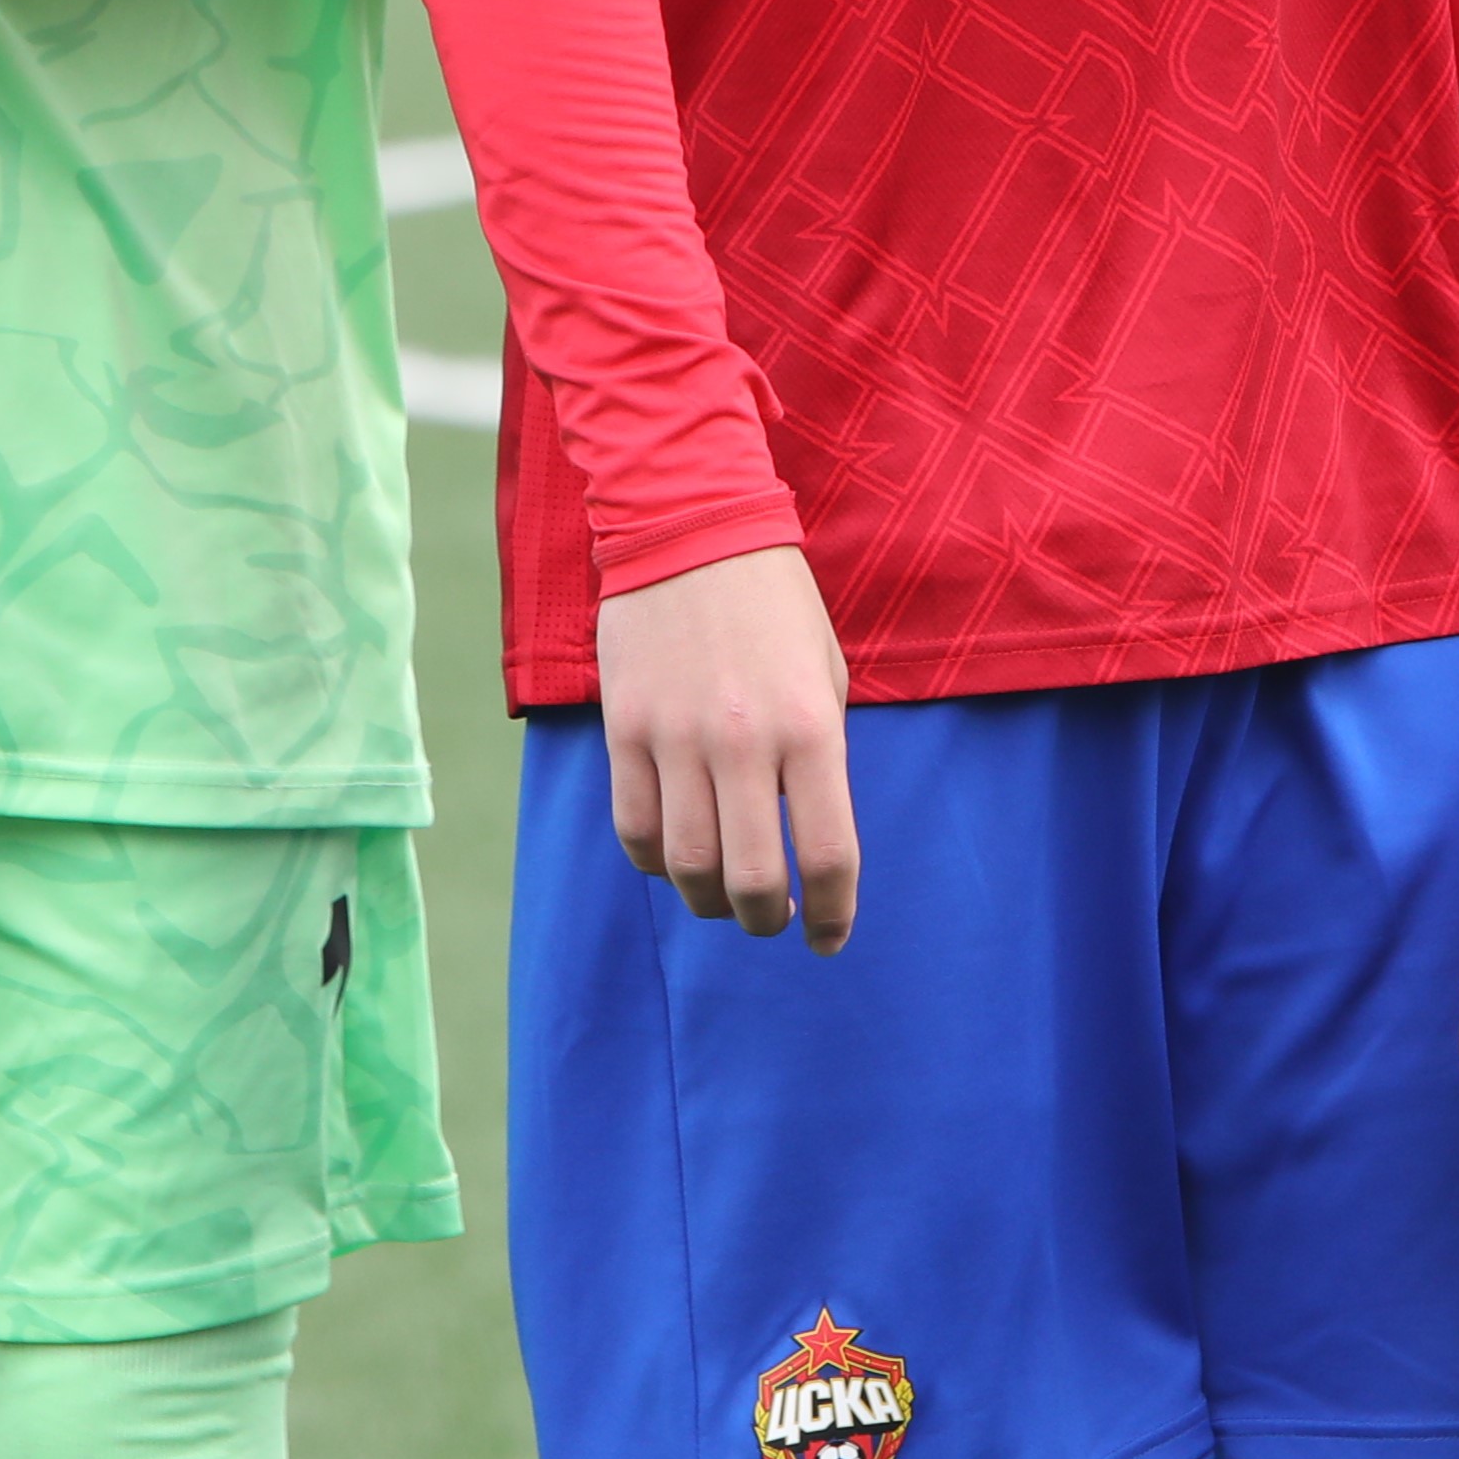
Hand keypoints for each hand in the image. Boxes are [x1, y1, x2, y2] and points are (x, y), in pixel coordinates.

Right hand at [596, 545, 858, 953]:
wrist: (689, 521)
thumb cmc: (773, 600)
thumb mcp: (824, 671)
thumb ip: (818, 752)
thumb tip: (804, 831)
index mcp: (809, 724)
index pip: (828, 855)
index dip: (833, 915)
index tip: (829, 936)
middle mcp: (743, 740)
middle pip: (752, 880)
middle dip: (768, 920)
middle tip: (774, 919)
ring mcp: (676, 736)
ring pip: (687, 866)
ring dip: (710, 903)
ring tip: (725, 898)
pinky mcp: (624, 727)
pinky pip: (634, 827)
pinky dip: (656, 863)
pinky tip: (676, 857)